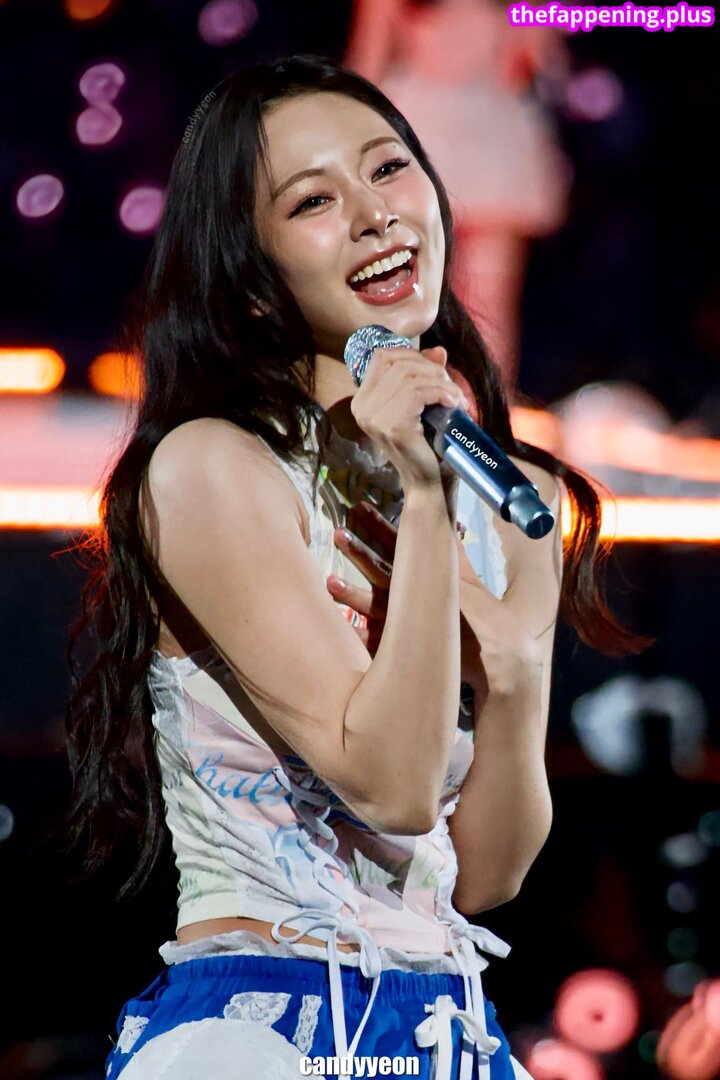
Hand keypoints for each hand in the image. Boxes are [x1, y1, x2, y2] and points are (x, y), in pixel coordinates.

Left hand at [326, 501, 489, 693]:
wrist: (501, 656)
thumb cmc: (485, 615)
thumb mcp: (468, 575)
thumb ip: (454, 547)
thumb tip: (450, 518)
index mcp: (431, 574)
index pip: (402, 544)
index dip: (379, 526)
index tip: (359, 507)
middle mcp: (418, 596)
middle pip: (383, 570)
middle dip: (361, 552)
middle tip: (338, 533)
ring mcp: (410, 624)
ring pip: (375, 605)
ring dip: (352, 593)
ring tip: (329, 581)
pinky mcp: (406, 650)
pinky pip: (377, 644)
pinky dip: (359, 636)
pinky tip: (341, 630)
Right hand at [350, 344, 470, 493]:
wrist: (427, 483)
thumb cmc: (425, 444)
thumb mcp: (422, 404)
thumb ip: (425, 376)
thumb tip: (439, 350)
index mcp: (362, 400)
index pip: (382, 356)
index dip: (412, 355)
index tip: (435, 371)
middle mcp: (362, 407)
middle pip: (398, 363)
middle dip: (431, 369)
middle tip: (452, 386)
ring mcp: (374, 417)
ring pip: (411, 377)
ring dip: (441, 383)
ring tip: (456, 398)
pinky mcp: (392, 426)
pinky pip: (419, 393)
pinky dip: (442, 393)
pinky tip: (454, 404)